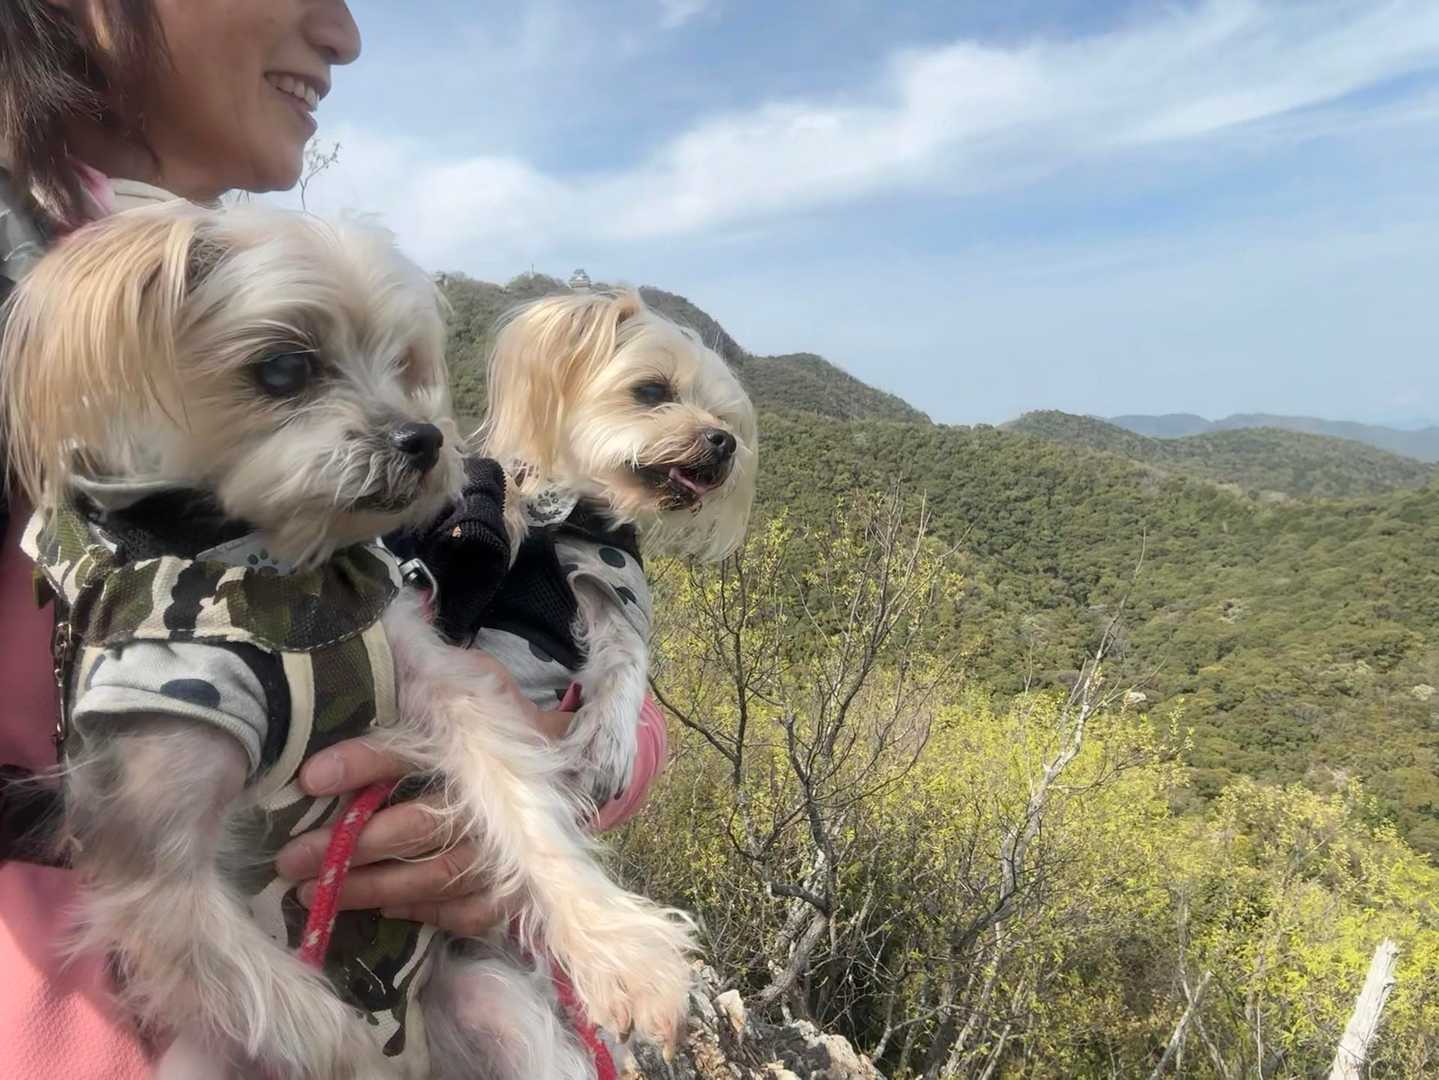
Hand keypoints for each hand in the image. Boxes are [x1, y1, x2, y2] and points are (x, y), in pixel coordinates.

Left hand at [275, 660, 573, 935]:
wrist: (566, 759)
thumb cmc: (498, 717)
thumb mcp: (465, 685)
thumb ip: (418, 683)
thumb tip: (349, 677)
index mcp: (483, 741)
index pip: (417, 751)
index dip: (364, 763)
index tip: (310, 777)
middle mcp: (502, 800)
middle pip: (420, 826)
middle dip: (351, 844)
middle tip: (292, 855)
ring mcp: (514, 850)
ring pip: (436, 877)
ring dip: (371, 886)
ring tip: (312, 888)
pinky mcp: (518, 886)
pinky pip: (465, 911)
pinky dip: (422, 910)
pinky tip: (382, 905)